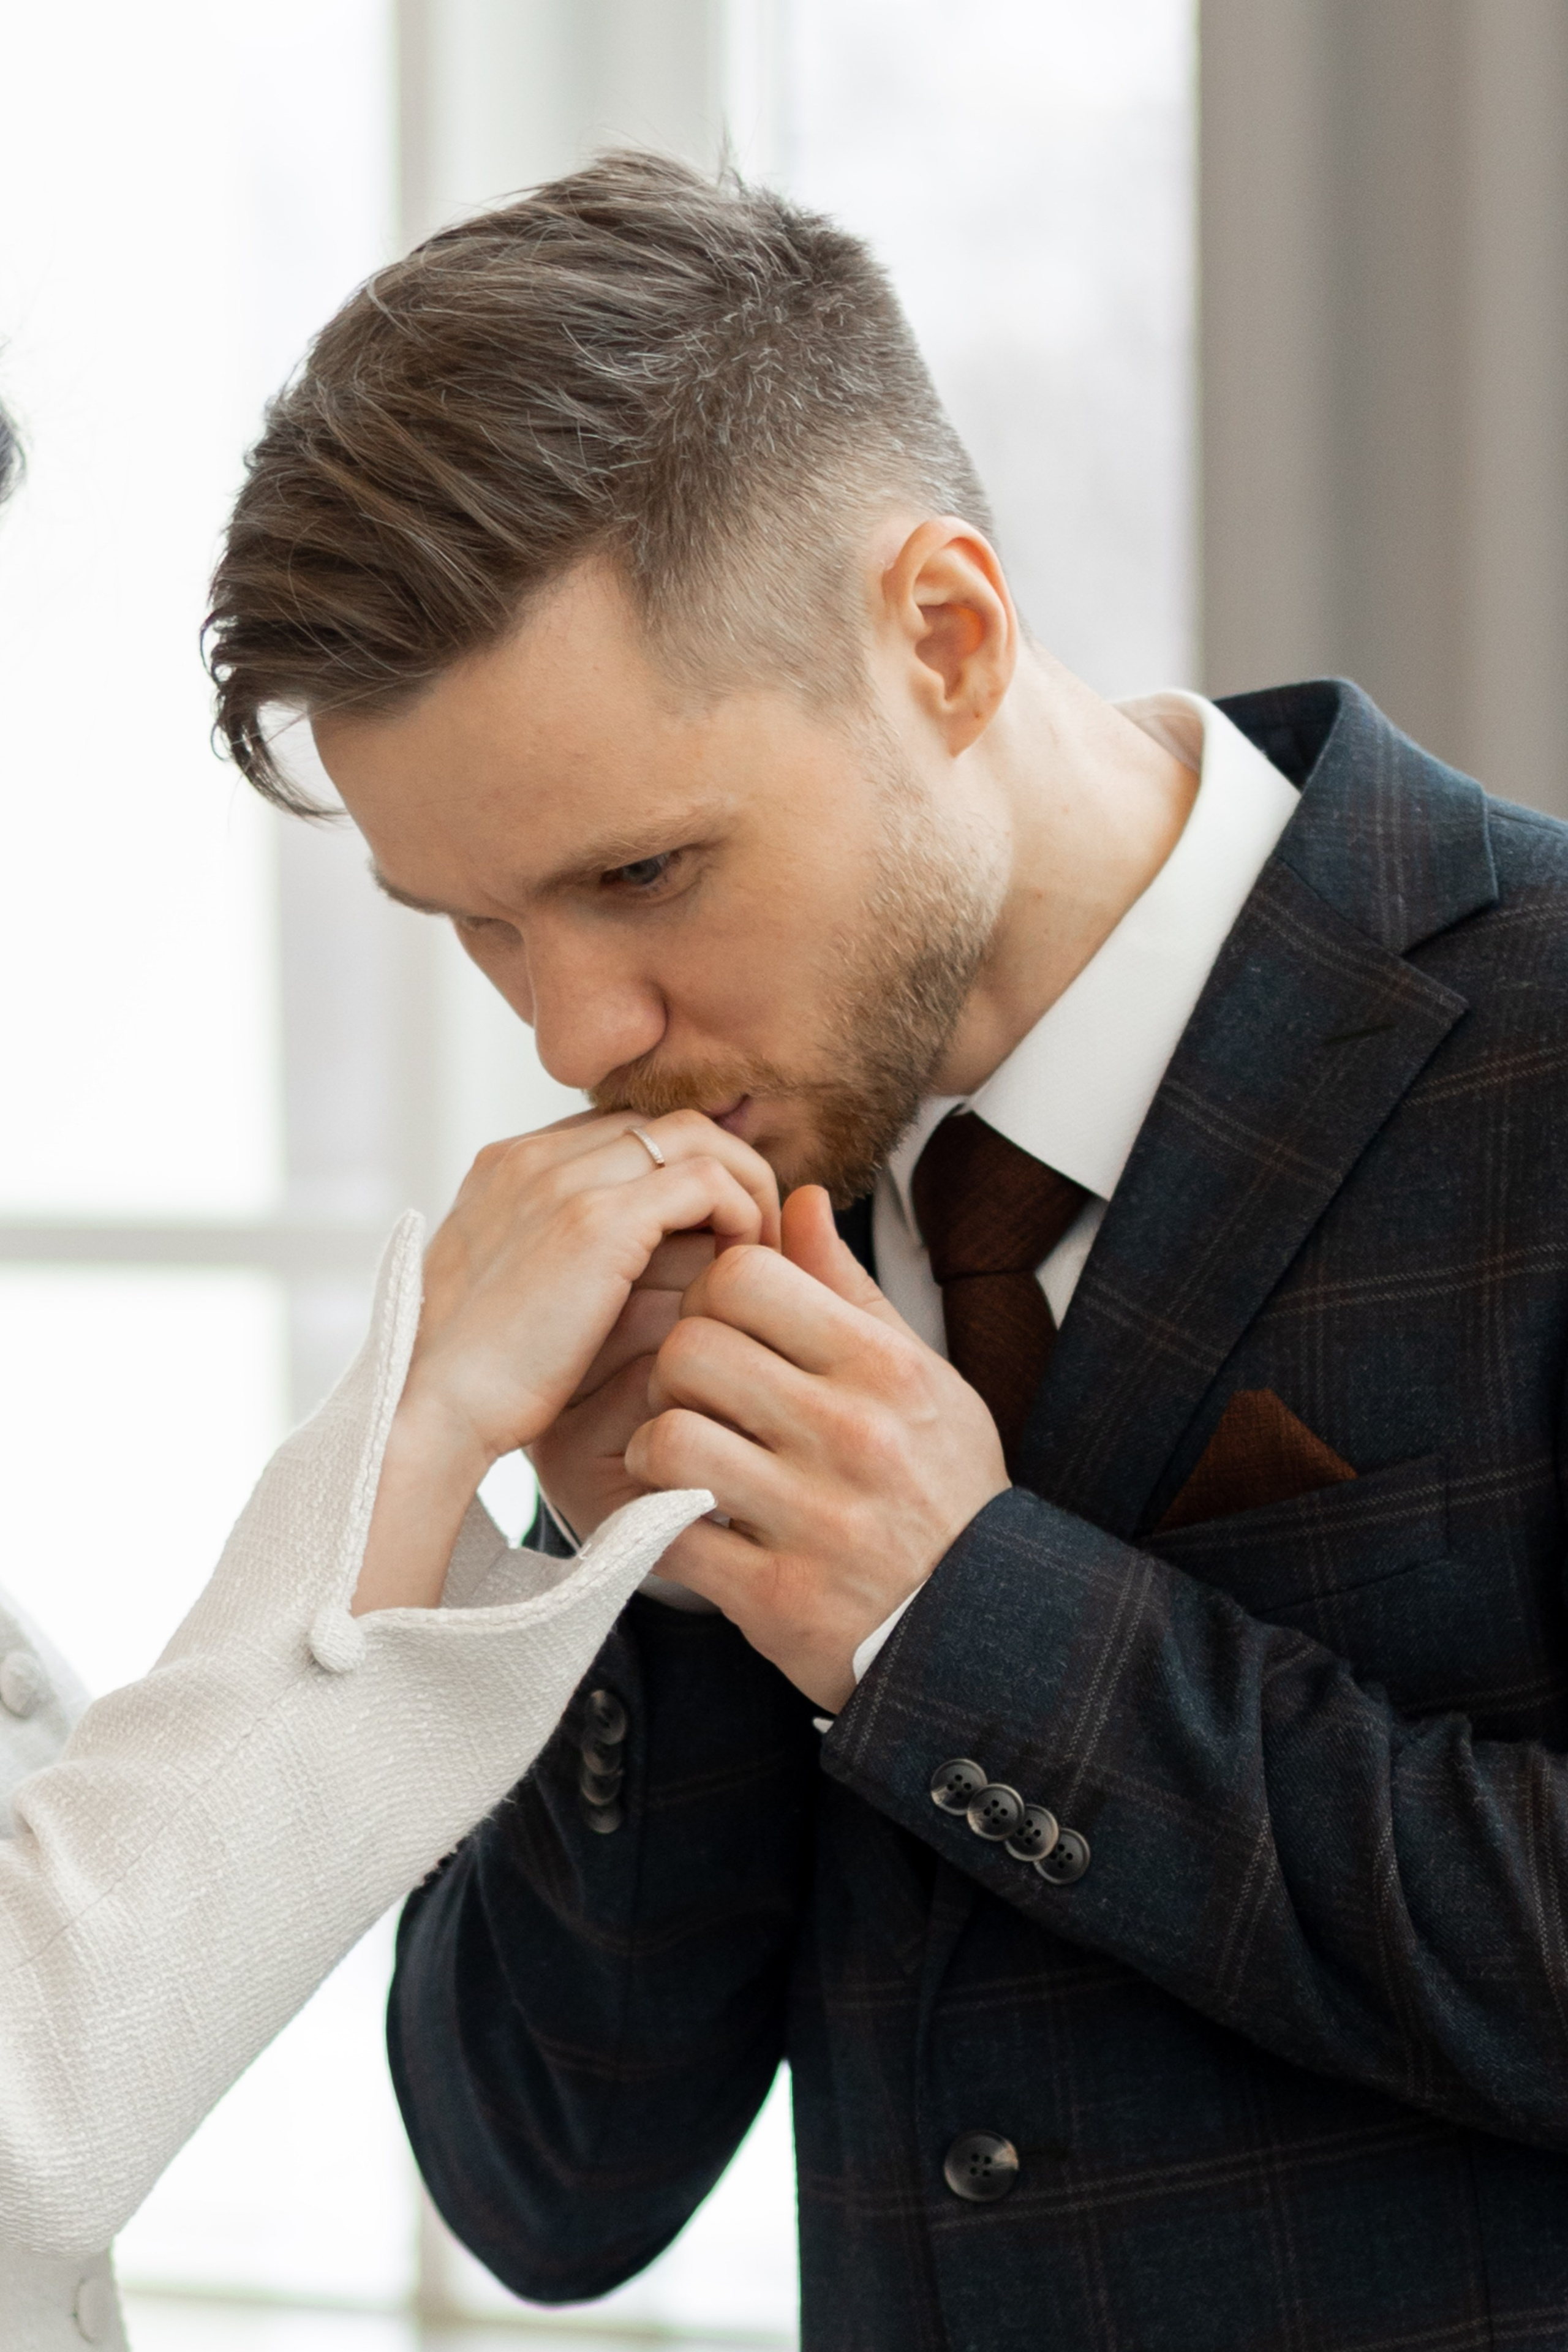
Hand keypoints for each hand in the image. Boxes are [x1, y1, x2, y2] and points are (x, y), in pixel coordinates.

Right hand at [353, 1111, 779, 1612]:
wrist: (428, 1412)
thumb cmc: (474, 1383)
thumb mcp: (510, 1299)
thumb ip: (558, 1261)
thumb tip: (628, 1264)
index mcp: (506, 1168)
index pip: (621, 1133)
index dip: (680, 1173)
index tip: (714, 1229)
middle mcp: (532, 1156)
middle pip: (663, 1123)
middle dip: (723, 1168)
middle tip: (755, 1233)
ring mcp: (561, 1179)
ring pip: (696, 1134)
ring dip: (744, 1184)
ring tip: (760, 1248)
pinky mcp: (597, 1220)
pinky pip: (708, 1179)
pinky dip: (742, 1212)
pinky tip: (746, 1265)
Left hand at [625, 1186, 1008, 1707]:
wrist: (979, 1627)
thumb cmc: (940, 1487)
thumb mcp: (919, 1377)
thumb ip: (847, 1290)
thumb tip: (799, 1198)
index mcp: (884, 1368)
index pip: (746, 1276)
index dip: (712, 1296)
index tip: (723, 1330)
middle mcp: (852, 1435)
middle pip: (691, 1349)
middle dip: (672, 1371)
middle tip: (692, 1399)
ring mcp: (814, 1518)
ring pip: (667, 1438)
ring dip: (655, 1451)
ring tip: (682, 1464)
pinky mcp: (777, 1597)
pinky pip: (667, 1538)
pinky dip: (659, 1532)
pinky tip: (689, 1527)